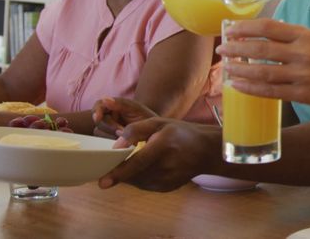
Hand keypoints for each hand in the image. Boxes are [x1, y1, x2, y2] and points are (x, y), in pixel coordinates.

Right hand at [92, 97, 158, 138]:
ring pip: (99, 132)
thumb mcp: (137, 109)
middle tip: (122, 131)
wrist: (155, 133)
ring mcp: (108, 129)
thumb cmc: (147, 119)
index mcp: (114, 105)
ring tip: (126, 137)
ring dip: (111, 135)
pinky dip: (110, 142)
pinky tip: (121, 143)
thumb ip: (121, 104)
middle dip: (110, 126)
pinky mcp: (109, 140)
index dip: (96, 111)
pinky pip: (102, 142)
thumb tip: (105, 99)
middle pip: (99, 121)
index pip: (99, 105)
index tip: (98, 117)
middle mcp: (109, 116)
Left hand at [98, 118, 219, 191]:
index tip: (103, 182)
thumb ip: (135, 130)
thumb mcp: (159, 122)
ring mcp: (168, 179)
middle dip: (120, 171)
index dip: (120, 172)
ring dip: (129, 174)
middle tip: (111, 164)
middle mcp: (166, 165)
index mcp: (164, 145)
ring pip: (137, 181)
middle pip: (134, 173)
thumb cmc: (180, 133)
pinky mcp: (167, 187)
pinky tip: (146, 167)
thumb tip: (115, 146)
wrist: (206, 151)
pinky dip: (139, 178)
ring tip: (134, 161)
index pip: (138, 162)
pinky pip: (145, 184)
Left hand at [217, 19, 309, 113]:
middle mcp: (303, 52)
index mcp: (306, 35)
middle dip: (236, 48)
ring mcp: (302, 74)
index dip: (245, 28)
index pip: (268, 27)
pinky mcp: (303, 94)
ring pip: (262, 71)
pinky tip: (238, 86)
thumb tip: (265, 38)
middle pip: (260, 48)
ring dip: (240, 69)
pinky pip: (270, 91)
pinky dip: (251, 88)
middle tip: (223, 49)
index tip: (231, 29)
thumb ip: (295, 39)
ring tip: (226, 69)